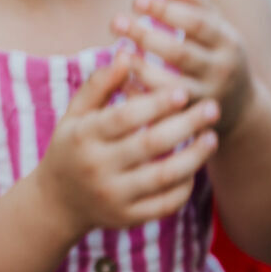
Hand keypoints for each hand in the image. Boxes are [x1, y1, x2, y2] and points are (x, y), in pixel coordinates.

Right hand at [36, 52, 219, 236]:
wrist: (56, 202)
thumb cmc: (72, 147)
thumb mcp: (75, 114)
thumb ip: (99, 84)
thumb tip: (126, 54)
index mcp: (84, 137)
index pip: (124, 117)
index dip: (155, 103)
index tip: (183, 90)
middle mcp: (97, 167)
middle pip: (150, 144)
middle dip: (186, 125)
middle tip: (213, 107)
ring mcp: (113, 196)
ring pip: (164, 176)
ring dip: (195, 157)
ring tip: (213, 137)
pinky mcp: (127, 217)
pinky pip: (165, 203)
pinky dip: (185, 186)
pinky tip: (196, 167)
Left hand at [114, 0, 254, 135]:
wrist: (242, 108)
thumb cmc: (218, 55)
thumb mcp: (217, 29)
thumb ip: (196, 3)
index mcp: (228, 42)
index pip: (197, 23)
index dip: (166, 10)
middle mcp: (220, 70)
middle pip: (180, 53)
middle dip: (146, 36)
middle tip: (115, 21)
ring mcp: (206, 97)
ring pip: (170, 85)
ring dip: (142, 68)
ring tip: (118, 51)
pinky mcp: (191, 120)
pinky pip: (162, 110)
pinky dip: (140, 96)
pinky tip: (120, 81)